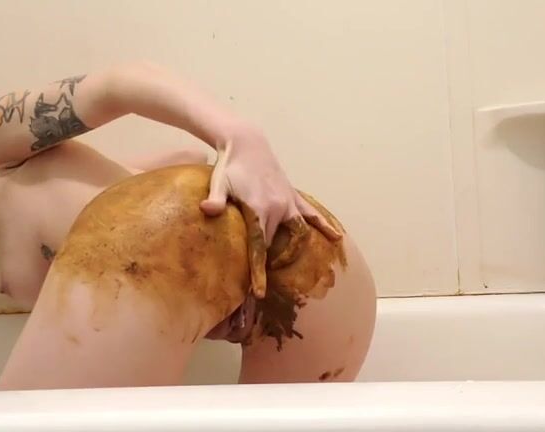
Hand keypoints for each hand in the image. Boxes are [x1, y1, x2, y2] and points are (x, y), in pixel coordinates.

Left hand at [199, 122, 341, 297]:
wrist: (246, 142)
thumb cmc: (229, 165)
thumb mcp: (219, 182)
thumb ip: (215, 200)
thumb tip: (207, 211)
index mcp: (259, 210)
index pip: (259, 248)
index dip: (258, 272)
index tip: (258, 293)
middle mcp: (278, 208)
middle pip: (275, 246)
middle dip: (270, 268)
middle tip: (263, 291)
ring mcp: (289, 202)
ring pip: (297, 234)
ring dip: (295, 252)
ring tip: (295, 270)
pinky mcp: (293, 195)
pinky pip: (311, 214)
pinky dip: (324, 225)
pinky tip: (337, 237)